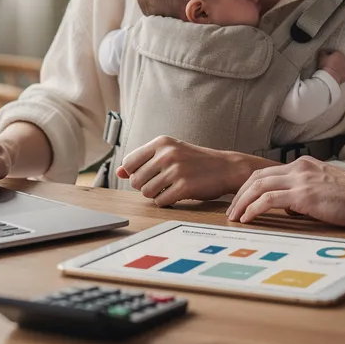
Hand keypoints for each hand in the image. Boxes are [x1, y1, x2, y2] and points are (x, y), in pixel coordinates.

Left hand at [115, 136, 250, 206]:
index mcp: (161, 142)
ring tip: (169, 188)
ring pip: (146, 192)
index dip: (135, 173)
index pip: (128, 162)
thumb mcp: (169, 153)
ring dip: (155, 194)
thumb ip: (142, 161)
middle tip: (161, 183)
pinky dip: (166, 201)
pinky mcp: (184, 186)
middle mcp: (167, 153)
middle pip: (135, 180)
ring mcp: (176, 170)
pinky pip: (160, 201)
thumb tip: (119, 173)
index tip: (149, 174)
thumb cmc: (195, 161)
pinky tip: (177, 194)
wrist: (225, 167)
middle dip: (145, 186)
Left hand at [226, 156, 344, 227]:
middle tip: (232, 210)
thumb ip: (305, 192)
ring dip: (242, 202)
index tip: (241, 200)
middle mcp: (299, 169)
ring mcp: (301, 180)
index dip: (250, 186)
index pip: (267, 172)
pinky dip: (254, 208)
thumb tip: (289, 206)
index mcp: (304, 165)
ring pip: (259, 186)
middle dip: (240, 194)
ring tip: (235, 217)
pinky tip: (248, 218)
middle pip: (257, 177)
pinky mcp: (304, 195)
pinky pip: (269, 200)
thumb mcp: (325, 187)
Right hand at [318, 50, 344, 84]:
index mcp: (339, 53)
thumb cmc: (326, 65)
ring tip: (334, 70)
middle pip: (340, 59)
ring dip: (340, 67)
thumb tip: (323, 51)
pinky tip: (337, 75)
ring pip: (343, 65)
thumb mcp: (322, 57)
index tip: (326, 58)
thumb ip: (323, 52)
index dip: (330, 55)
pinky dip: (342, 73)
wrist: (330, 76)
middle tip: (330, 64)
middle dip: (336, 61)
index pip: (334, 52)